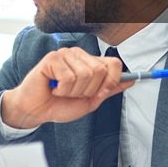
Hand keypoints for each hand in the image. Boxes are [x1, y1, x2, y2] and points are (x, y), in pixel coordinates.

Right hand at [0, 47, 132, 128]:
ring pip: (85, 75)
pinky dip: (62, 90)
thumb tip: (131, 80)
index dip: (111, 81)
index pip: (113, 64)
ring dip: (73, 91)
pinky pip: (68, 77)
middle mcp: (79, 55)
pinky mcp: (52, 58)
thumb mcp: (90, 101)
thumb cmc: (59, 105)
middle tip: (73, 93)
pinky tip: (54, 88)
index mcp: (89, 63)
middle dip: (88, 90)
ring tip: (61, 92)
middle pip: (100, 71)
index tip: (100, 93)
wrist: (36, 111)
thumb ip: (108, 90)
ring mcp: (65, 55)